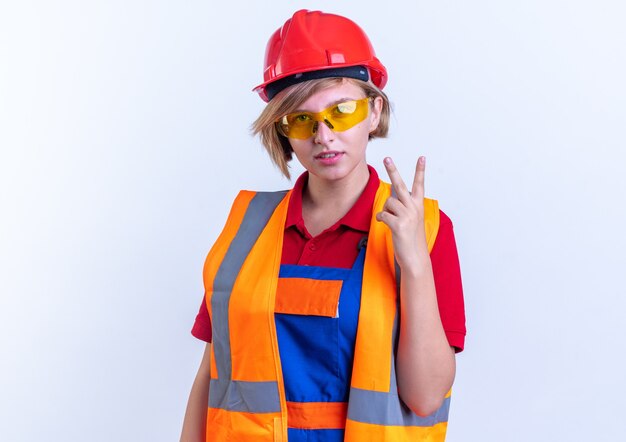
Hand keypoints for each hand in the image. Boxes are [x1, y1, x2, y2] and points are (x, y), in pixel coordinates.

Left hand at [376, 156, 428, 270]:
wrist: (415, 257)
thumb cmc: (410, 238)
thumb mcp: (411, 220)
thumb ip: (403, 207)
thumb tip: (390, 197)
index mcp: (418, 205)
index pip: (419, 185)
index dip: (420, 171)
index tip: (422, 157)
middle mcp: (414, 208)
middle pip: (400, 184)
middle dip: (393, 170)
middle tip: (387, 158)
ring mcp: (407, 215)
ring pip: (388, 202)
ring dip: (385, 211)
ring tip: (392, 220)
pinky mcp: (399, 225)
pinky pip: (382, 214)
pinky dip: (381, 219)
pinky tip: (385, 224)